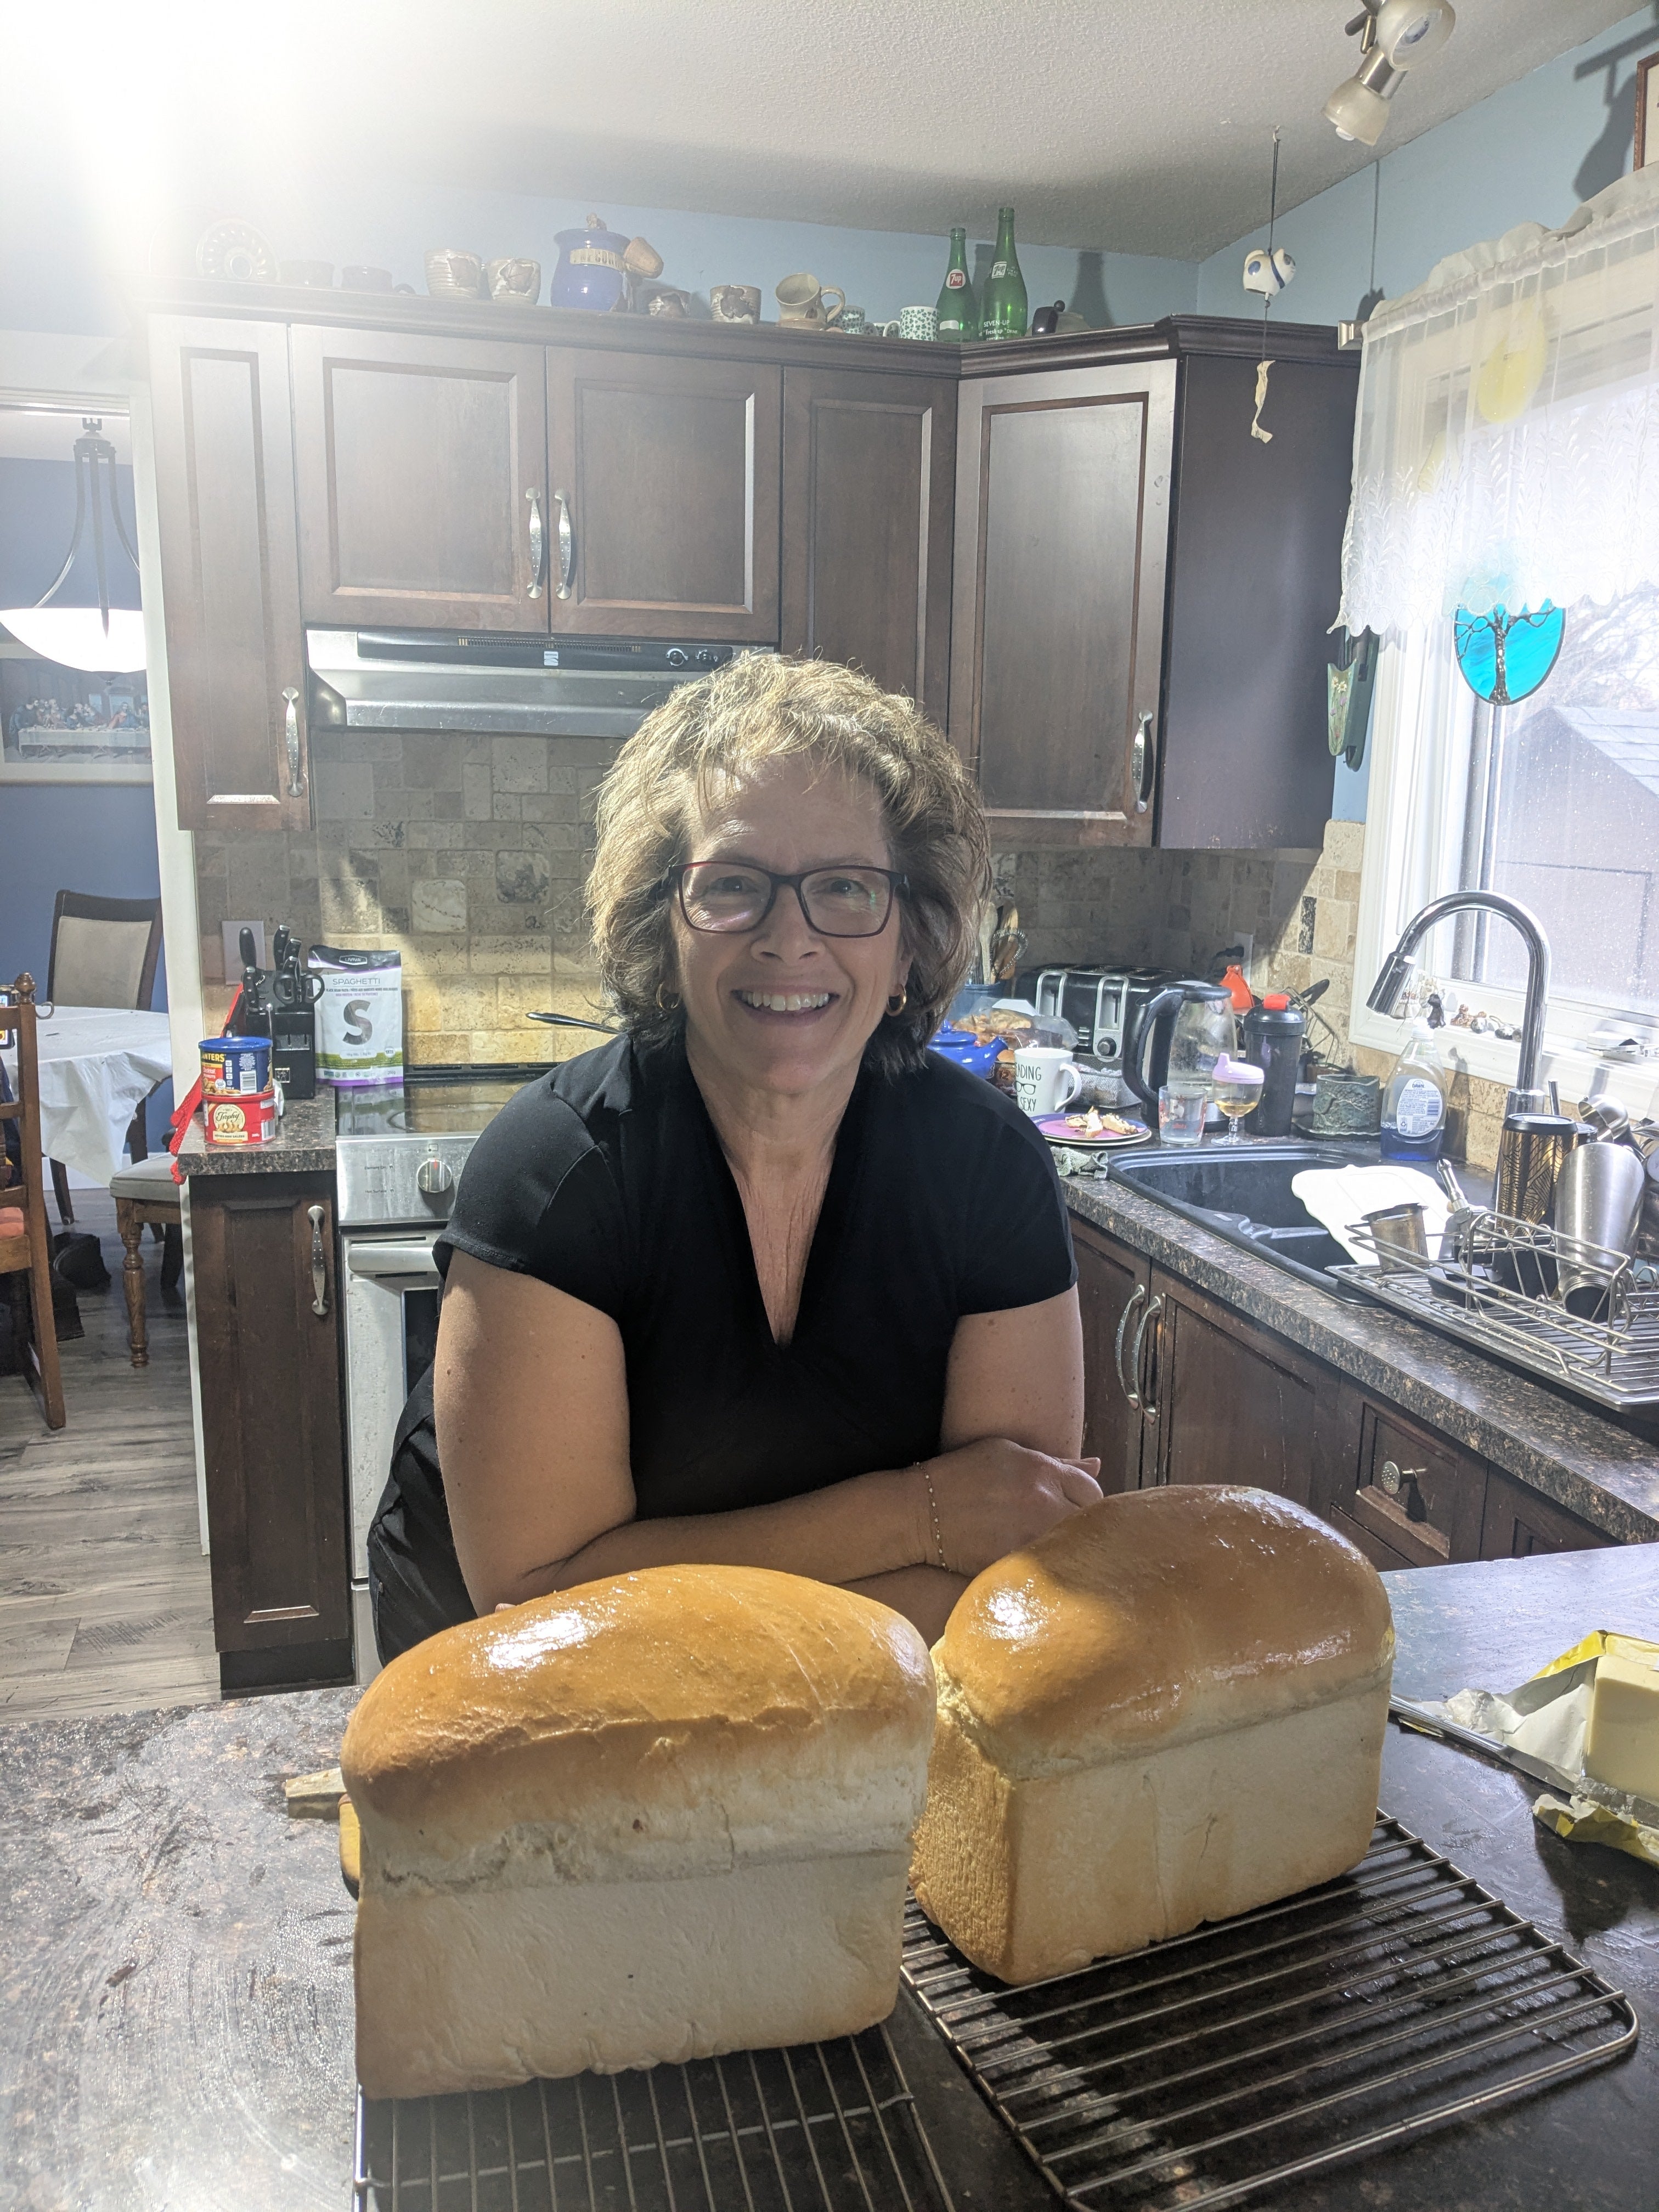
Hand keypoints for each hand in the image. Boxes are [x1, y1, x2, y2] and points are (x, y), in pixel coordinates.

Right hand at [920, 1438, 1101, 1577]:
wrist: (920, 1511)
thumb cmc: (963, 1475)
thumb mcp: (1007, 1454)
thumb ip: (1056, 1462)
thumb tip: (1098, 1465)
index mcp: (1042, 1471)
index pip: (1092, 1489)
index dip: (1088, 1501)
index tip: (1076, 1508)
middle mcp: (1042, 1502)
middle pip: (1090, 1521)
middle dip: (1084, 1526)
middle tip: (1069, 1532)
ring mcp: (1029, 1536)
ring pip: (1072, 1547)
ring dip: (1068, 1548)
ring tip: (1054, 1547)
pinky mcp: (1016, 1563)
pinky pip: (1048, 1567)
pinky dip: (1047, 1567)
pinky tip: (1037, 1564)